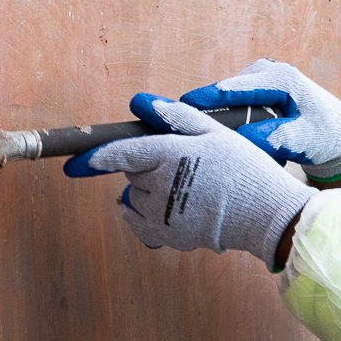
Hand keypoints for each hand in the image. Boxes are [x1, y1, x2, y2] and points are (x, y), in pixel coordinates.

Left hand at [64, 93, 313, 267]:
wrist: (266, 213)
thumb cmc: (244, 168)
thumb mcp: (216, 133)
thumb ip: (178, 117)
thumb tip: (145, 104)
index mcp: (169, 154)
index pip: (121, 154)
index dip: (96, 158)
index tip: (75, 164)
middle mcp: (160, 184)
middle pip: (132, 174)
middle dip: (147, 167)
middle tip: (182, 166)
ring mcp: (162, 213)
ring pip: (135, 198)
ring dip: (149, 192)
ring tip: (184, 189)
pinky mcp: (168, 235)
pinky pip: (139, 225)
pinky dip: (144, 217)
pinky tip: (165, 210)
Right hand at [180, 59, 340, 182]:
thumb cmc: (328, 135)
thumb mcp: (306, 139)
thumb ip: (278, 138)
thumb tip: (245, 140)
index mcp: (280, 79)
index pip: (233, 88)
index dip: (203, 99)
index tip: (178, 109)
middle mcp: (266, 74)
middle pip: (222, 93)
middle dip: (198, 110)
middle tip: (168, 125)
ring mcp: (259, 82)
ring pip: (224, 101)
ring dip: (208, 118)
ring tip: (181, 134)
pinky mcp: (255, 93)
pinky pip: (230, 106)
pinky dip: (219, 120)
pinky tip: (204, 137)